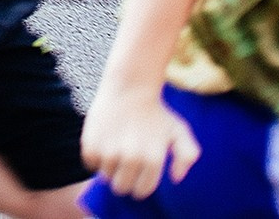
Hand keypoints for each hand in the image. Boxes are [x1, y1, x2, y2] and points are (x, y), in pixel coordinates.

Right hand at [82, 92, 199, 200]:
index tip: (139, 172)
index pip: (141, 191)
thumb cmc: (156, 112)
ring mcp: (110, 151)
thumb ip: (187, 155)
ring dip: (110, 165)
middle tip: (126, 159)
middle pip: (121, 187)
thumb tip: (175, 178)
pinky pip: (91, 164)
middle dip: (124, 177)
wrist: (130, 86)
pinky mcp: (91, 144)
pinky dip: (95, 156)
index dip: (139, 183)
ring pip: (106, 176)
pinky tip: (104, 140)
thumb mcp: (179, 130)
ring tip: (116, 145)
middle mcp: (132, 158)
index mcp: (153, 159)